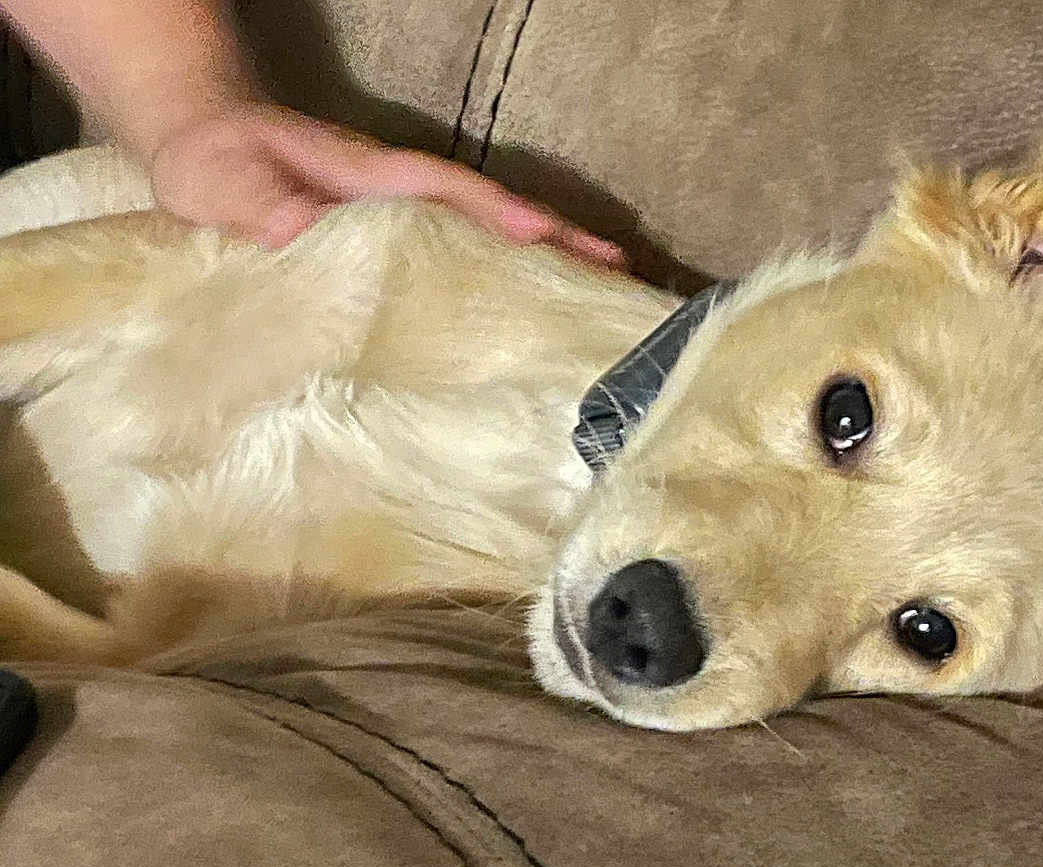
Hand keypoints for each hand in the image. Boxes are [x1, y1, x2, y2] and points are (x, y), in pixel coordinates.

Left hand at [148, 101, 624, 264]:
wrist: (202, 153)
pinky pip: (469, 265)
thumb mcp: (224, 185)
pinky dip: (512, 284)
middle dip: (561, 247)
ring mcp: (412, 225)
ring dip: (550, 269)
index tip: (557, 246)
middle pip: (499, 221)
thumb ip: (262, 207)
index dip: (506, 221)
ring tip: (606, 304)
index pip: (455, 198)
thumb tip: (303, 235)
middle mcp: (409, 202)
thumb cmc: (216, 166)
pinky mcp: (403, 252)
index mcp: (378, 184)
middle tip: (623, 281)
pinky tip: (534, 321)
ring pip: (493, 244)